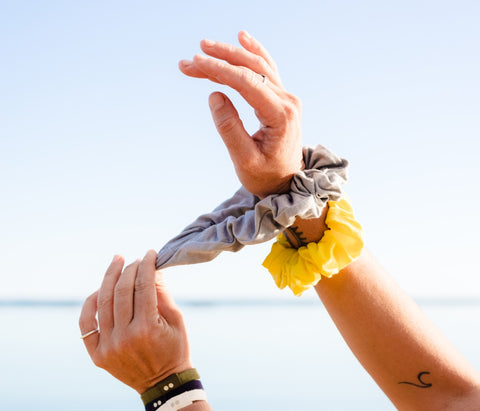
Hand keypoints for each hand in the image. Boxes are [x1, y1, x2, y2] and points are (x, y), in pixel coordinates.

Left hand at [79, 250, 191, 393]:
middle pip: (122, 290)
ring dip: (109, 278)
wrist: (164, 384)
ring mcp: (108, 346)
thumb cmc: (175, 348)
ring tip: (116, 262)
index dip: (146, 265)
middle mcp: (125, 336)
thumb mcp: (176, 320)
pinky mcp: (97, 354)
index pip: (144, 286)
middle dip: (129, 269)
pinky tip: (100, 289)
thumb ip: (162, 293)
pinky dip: (91, 302)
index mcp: (148, 328)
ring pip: (103, 301)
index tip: (149, 253)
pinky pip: (86, 322)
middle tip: (134, 259)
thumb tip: (152, 268)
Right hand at [179, 30, 302, 197]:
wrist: (287, 182)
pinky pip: (267, 70)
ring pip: (257, 67)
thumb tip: (214, 95)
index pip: (247, 83)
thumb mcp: (244, 160)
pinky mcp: (281, 99)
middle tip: (190, 59)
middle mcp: (287, 101)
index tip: (194, 63)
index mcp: (280, 115)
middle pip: (251, 69)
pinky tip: (243, 38)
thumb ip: (230, 128)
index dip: (219, 70)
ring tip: (204, 47)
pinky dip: (254, 53)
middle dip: (220, 60)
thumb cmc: (265, 176)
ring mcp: (287, 98)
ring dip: (231, 55)